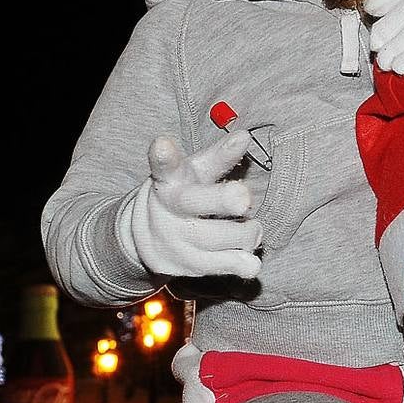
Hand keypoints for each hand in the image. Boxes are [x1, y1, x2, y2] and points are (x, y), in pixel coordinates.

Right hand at [117, 129, 262, 278]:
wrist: (150, 236)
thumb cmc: (185, 192)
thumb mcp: (196, 171)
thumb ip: (220, 157)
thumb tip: (244, 136)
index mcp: (169, 181)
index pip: (164, 166)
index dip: (163, 156)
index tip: (163, 144)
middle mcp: (167, 210)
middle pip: (193, 203)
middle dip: (220, 199)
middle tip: (243, 197)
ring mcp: (175, 241)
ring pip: (217, 238)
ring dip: (246, 233)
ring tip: (253, 227)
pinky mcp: (187, 266)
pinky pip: (224, 266)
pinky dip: (244, 262)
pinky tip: (250, 258)